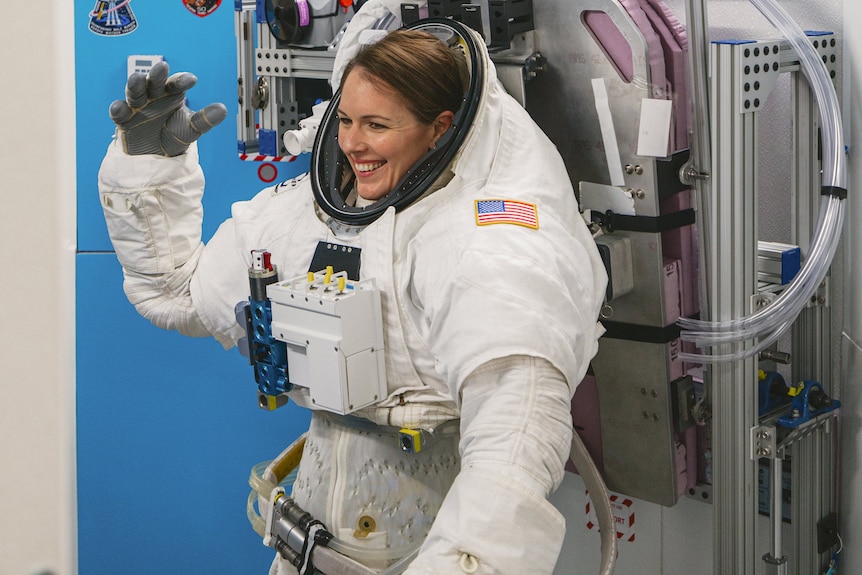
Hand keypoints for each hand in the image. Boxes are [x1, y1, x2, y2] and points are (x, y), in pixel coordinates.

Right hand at [109, 61, 226, 156]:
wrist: (156, 156)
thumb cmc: (173, 135)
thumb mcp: (191, 129)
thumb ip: (205, 120)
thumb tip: (223, 110)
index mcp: (170, 95)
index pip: (176, 84)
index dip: (182, 80)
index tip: (192, 80)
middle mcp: (153, 97)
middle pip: (153, 83)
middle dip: (156, 75)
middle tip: (162, 67)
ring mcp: (137, 106)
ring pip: (134, 92)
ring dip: (135, 85)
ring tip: (137, 79)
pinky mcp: (124, 120)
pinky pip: (119, 113)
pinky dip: (118, 109)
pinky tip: (120, 107)